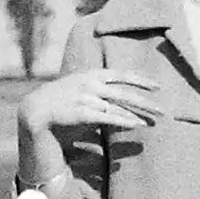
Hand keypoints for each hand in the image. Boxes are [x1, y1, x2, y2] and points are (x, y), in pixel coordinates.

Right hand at [22, 67, 155, 138]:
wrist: (35, 109)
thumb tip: (120, 98)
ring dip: (138, 114)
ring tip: (153, 121)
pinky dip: (124, 120)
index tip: (158, 86)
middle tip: (163, 110)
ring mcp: (86, 97)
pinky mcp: (81, 112)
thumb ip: (99, 90)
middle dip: (146, 101)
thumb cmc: (61, 100)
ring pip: (118, 106)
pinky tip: (136, 124)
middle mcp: (90, 83)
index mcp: (91, 74)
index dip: (141, 80)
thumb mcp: (81, 88)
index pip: (122, 74)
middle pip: (124, 92)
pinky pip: (108, 117)